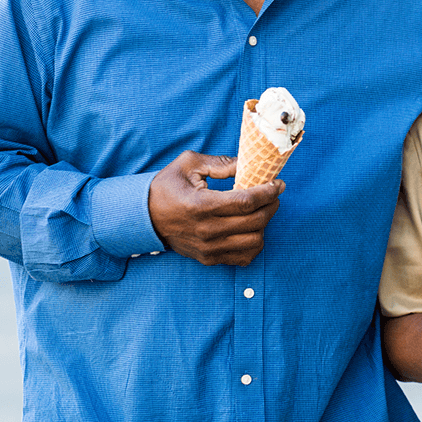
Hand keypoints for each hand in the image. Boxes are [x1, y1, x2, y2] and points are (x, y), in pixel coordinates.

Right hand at [148, 150, 283, 265]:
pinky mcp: (208, 258)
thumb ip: (221, 163)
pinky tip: (251, 228)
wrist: (144, 217)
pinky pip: (244, 257)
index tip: (278, 184)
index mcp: (201, 205)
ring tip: (262, 210)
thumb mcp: (189, 164)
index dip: (268, 192)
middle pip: (255, 221)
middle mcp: (206, 230)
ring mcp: (208, 248)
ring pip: (254, 242)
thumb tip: (249, 165)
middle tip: (274, 193)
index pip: (246, 202)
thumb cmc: (167, 187)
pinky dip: (254, 243)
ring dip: (265, 224)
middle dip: (272, 205)